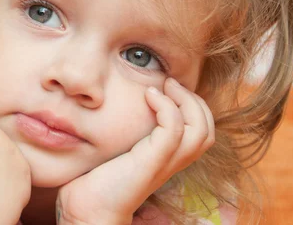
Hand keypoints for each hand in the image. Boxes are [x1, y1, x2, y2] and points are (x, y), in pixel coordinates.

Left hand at [56, 78, 214, 224]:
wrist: (85, 209)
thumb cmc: (94, 178)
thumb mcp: (118, 147)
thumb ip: (127, 130)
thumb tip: (114, 101)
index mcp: (168, 158)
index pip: (202, 132)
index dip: (194, 106)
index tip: (168, 87)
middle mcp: (171, 162)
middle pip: (207, 131)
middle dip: (195, 100)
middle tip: (169, 83)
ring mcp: (162, 164)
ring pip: (200, 131)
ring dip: (185, 101)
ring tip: (162, 87)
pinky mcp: (150, 163)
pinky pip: (173, 130)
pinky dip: (166, 107)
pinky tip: (147, 96)